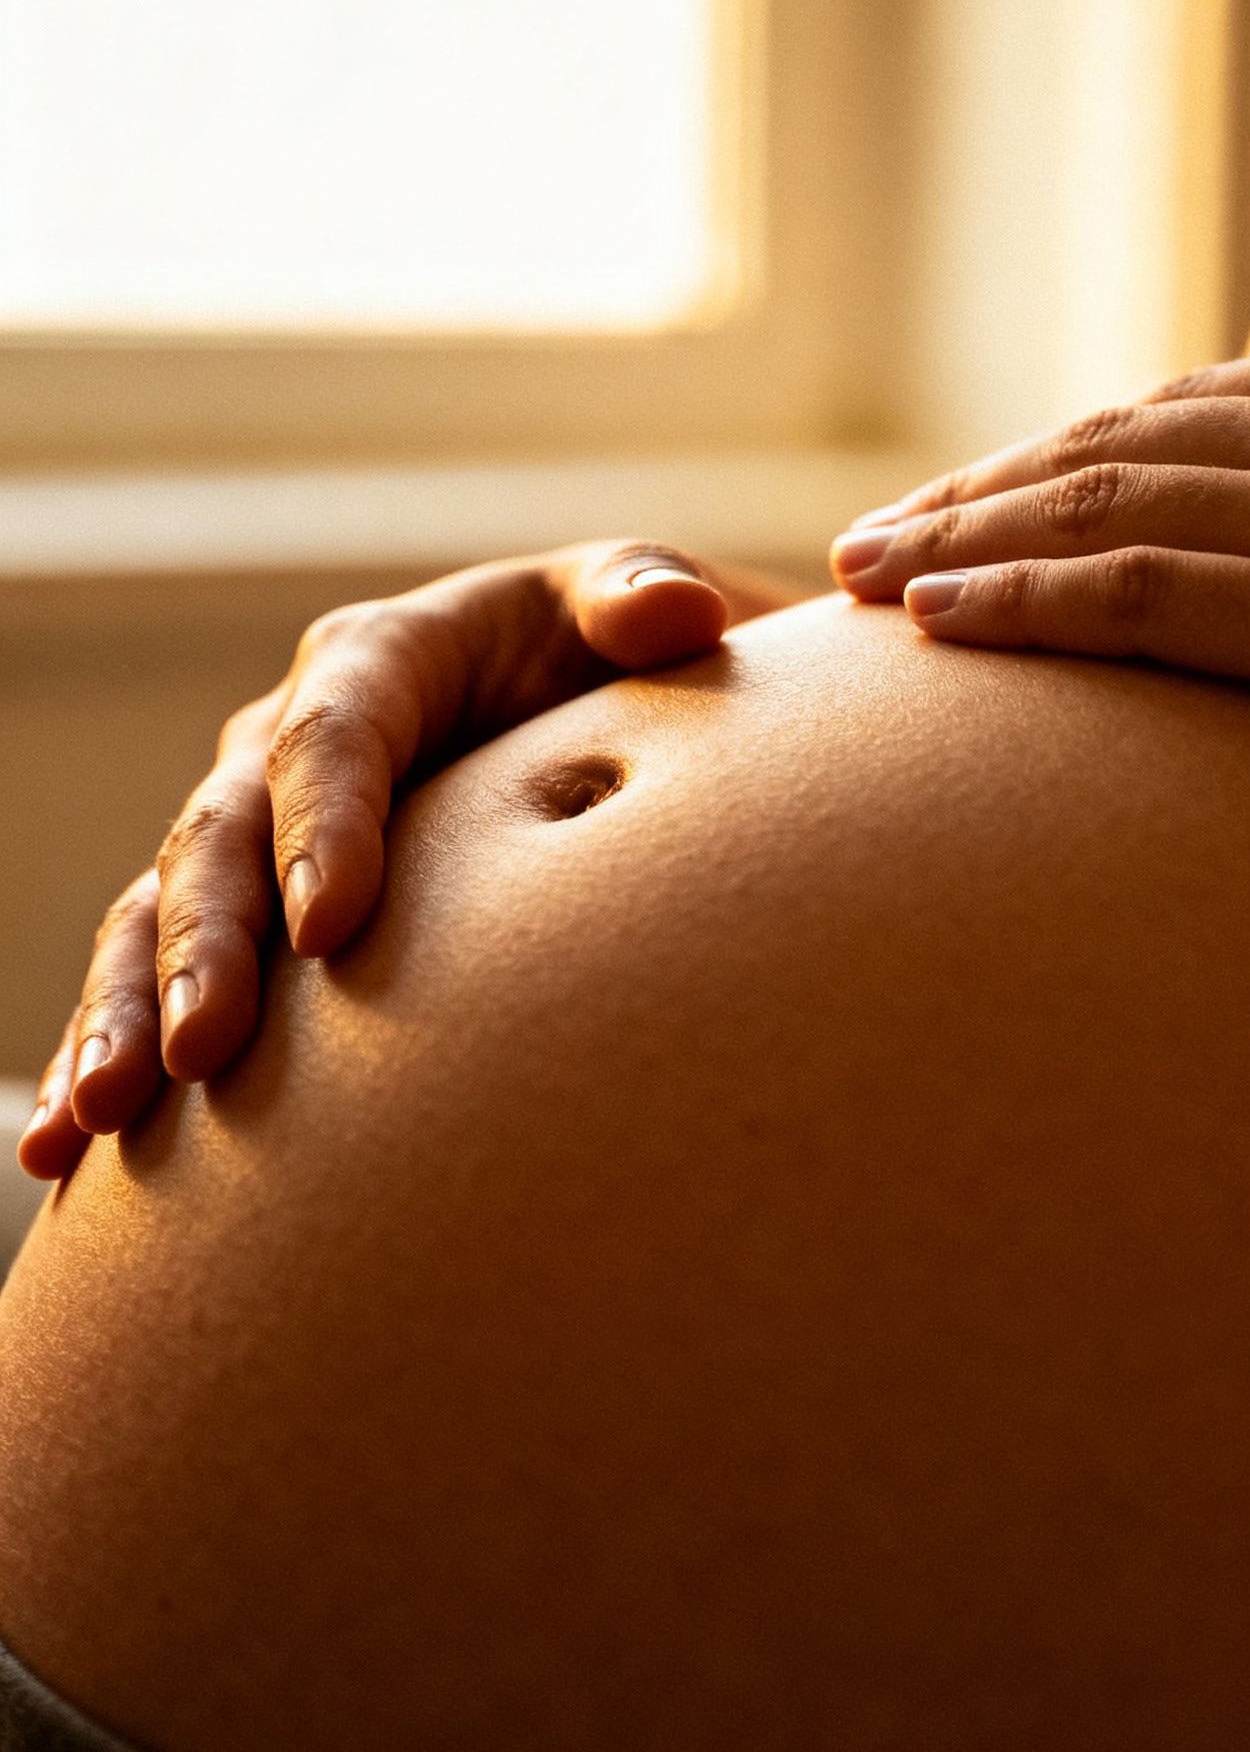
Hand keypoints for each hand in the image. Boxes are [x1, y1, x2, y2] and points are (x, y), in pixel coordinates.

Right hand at [20, 541, 788, 1181]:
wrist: (572, 706)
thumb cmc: (603, 660)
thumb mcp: (622, 611)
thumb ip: (642, 601)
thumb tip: (678, 616)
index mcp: (380, 660)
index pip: (335, 735)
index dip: (325, 823)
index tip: (331, 927)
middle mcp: (283, 742)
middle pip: (222, 839)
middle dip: (203, 948)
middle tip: (199, 1051)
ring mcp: (248, 831)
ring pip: (155, 918)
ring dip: (122, 1016)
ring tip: (97, 1119)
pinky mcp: (236, 914)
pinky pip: (148, 980)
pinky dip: (105, 1052)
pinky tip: (70, 1149)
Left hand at [831, 324, 1249, 768]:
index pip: (1182, 411)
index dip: (1051, 456)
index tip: (964, 498)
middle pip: (1117, 446)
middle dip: (976, 492)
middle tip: (871, 537)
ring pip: (1103, 507)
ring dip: (960, 535)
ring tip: (863, 573)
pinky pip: (1141, 598)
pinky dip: (1019, 600)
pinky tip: (934, 615)